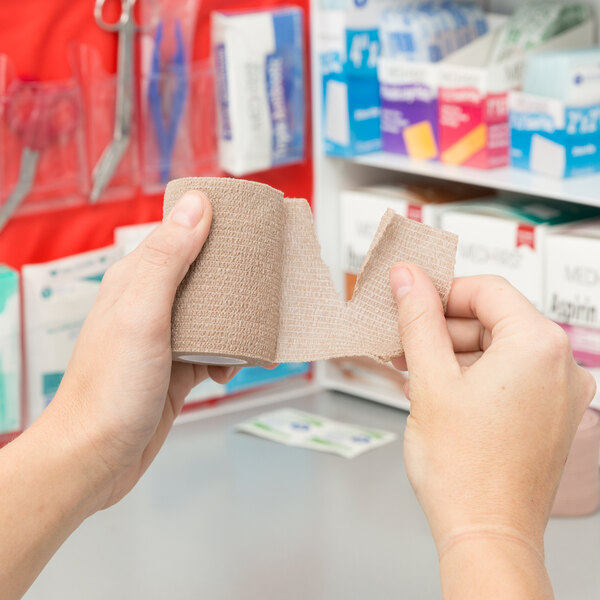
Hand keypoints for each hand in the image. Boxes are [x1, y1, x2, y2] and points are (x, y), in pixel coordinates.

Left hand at [43, 191, 237, 510]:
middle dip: (234, 280)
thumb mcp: (142, 314)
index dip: (215, 227)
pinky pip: (213, 350)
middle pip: (202, 275)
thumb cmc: (109, 390)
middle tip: (262, 286)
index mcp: (136, 280)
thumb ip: (168, 259)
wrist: (95, 458)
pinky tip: (231, 371)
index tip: (250, 228)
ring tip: (251, 337)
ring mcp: (163, 338)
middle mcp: (149, 304)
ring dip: (236, 324)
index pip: (180, 236)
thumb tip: (197, 206)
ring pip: (212, 315)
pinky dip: (229, 357)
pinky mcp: (176, 368)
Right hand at [389, 265, 594, 596]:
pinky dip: (472, 376)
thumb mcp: (430, 379)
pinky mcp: (550, 415)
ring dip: (452, 354)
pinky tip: (437, 390)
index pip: (487, 289)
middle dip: (442, 328)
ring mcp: (559, 393)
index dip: (442, 291)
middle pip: (493, 319)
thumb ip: (417, 319)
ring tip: (413, 372)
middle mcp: (561, 366)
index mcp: (539, 346)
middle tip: (404, 341)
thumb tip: (408, 278)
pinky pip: (508, 376)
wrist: (485, 535)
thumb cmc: (464, 470)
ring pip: (497, 349)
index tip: (411, 299)